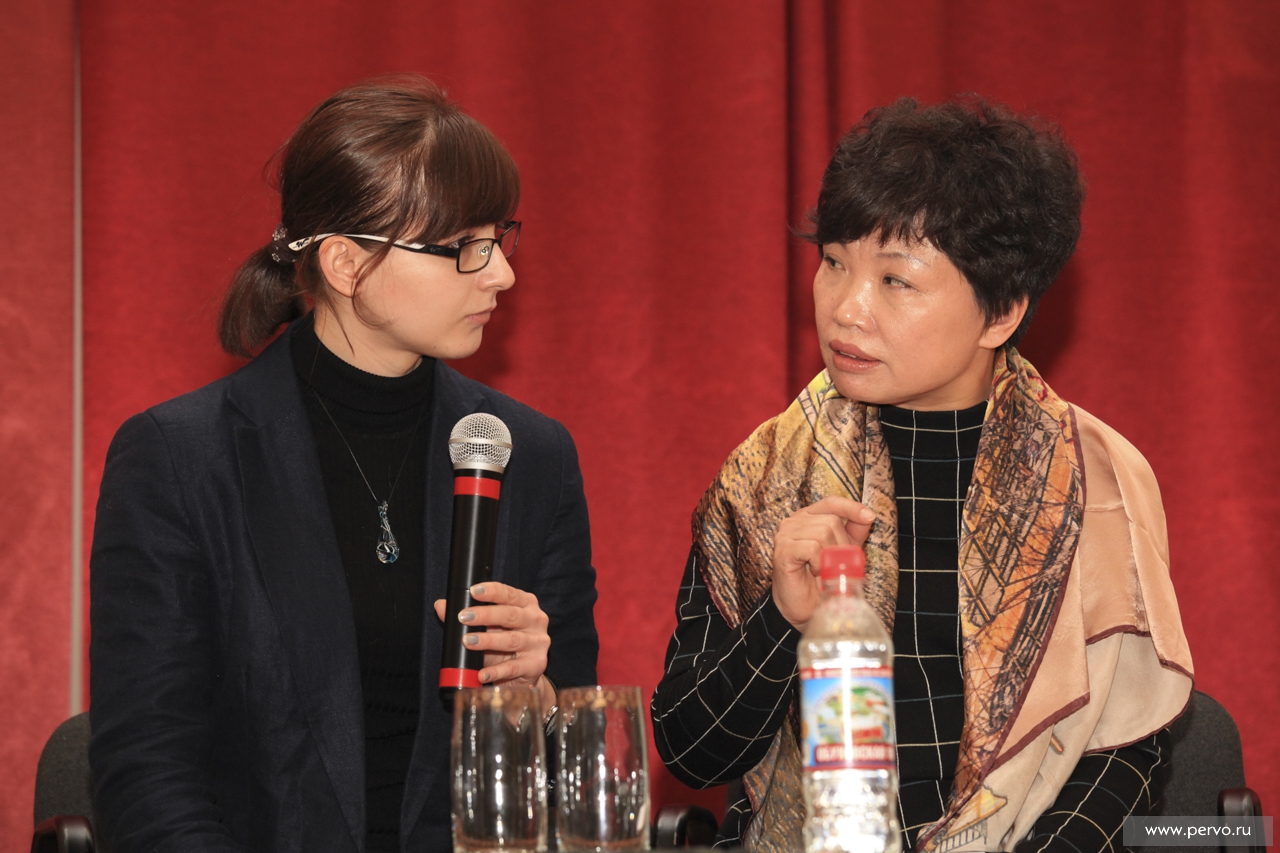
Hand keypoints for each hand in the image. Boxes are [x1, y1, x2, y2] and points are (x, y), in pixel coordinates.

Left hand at [433, 582, 556, 710]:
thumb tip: (441, 606)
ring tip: (468, 641)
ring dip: (488, 640)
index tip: (473, 591)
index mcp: (526, 604)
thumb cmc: (504, 645)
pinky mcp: (536, 664)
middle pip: (510, 615)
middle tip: (463, 617)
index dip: (492, 591)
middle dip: (485, 615)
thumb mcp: (486, 628)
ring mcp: (538, 643)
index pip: (509, 594)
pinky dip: (497, 670)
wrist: (523, 673)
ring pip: (512, 640)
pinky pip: (514, 667)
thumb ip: (466, 617)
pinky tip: (482, 673)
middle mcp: (536, 620)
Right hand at [771, 496, 874, 631]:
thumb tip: (868, 516)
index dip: (851, 507)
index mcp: (809, 517)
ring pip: (823, 533)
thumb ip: (854, 532)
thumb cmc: (820, 579)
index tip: (869, 517)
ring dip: (831, 556)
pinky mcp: (783, 550)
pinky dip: (819, 562)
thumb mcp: (843, 552)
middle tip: (837, 564)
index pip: (832, 502)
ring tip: (823, 569)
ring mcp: (786, 535)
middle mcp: (794, 521)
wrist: (805, 607)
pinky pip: (812, 548)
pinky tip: (815, 571)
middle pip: (831, 520)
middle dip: (842, 545)